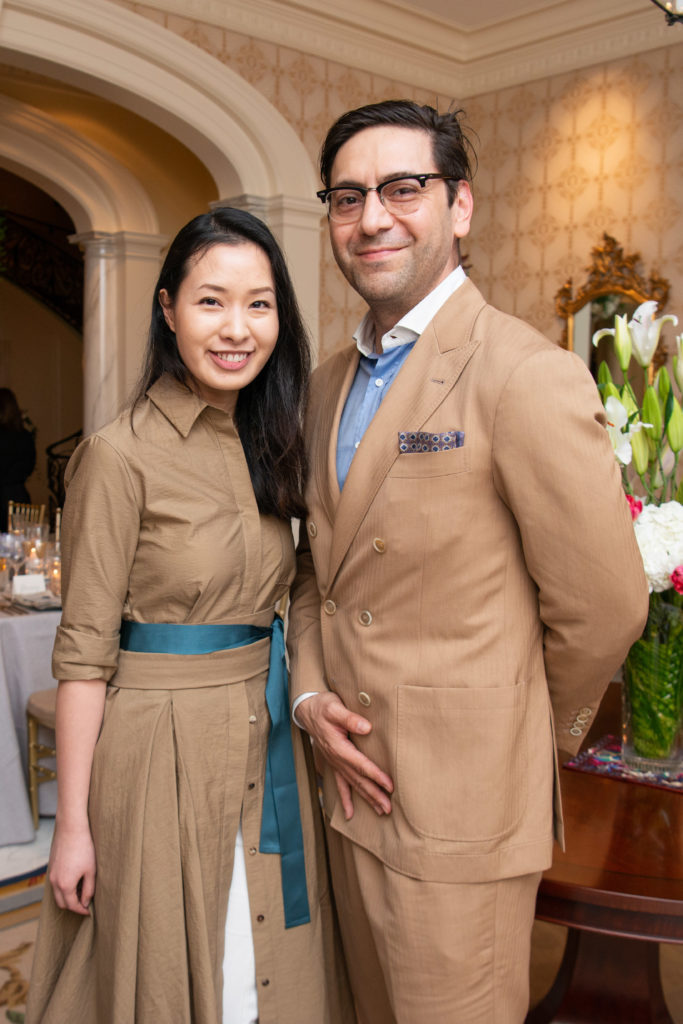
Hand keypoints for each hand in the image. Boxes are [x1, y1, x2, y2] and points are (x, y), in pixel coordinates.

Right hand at [48, 820, 95, 914]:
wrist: (71, 828)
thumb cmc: (84, 848)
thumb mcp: (91, 871)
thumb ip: (88, 890)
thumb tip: (85, 902)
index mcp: (64, 885)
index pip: (72, 905)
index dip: (82, 910)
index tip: (90, 911)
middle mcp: (54, 882)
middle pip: (62, 903)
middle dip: (73, 906)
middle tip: (86, 903)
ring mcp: (50, 874)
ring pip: (57, 893)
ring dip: (68, 896)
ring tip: (82, 890)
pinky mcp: (51, 866)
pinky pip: (55, 883)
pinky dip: (63, 887)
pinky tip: (75, 879)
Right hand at [296, 692, 392, 818]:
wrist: (307, 710)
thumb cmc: (323, 706)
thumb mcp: (334, 708)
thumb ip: (350, 718)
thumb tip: (367, 728)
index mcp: (338, 747)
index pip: (360, 764)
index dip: (375, 776)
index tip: (389, 786)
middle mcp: (336, 759)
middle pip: (358, 780)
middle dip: (373, 795)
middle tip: (388, 808)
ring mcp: (334, 763)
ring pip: (352, 785)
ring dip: (366, 798)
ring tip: (380, 811)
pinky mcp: (334, 763)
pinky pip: (340, 785)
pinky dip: (345, 800)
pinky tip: (350, 814)